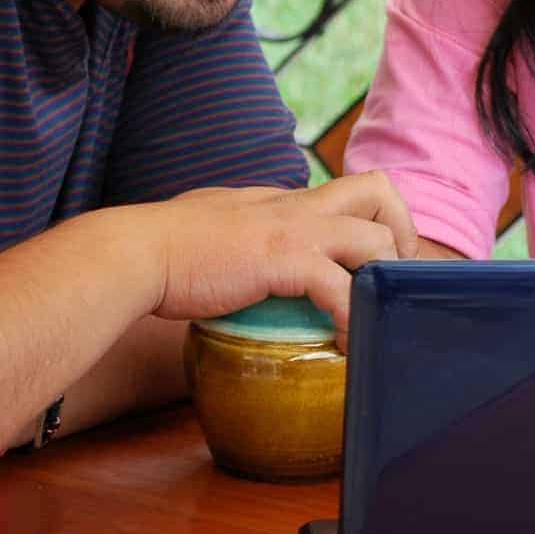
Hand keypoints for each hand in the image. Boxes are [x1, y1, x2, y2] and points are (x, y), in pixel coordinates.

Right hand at [144, 172, 417, 343]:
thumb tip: (242, 267)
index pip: (348, 191)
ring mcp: (292, 229)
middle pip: (378, 189)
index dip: (374, 222)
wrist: (133, 253)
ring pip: (373, 236)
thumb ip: (239, 238)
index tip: (374, 263)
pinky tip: (346, 344)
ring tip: (374, 317)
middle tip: (391, 279)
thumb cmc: (163, 251)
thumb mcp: (215, 229)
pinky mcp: (282, 260)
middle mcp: (295, 205)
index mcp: (281, 199)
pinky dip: (352, 318)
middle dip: (400, 232)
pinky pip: (340, 286)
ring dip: (383, 279)